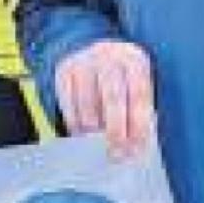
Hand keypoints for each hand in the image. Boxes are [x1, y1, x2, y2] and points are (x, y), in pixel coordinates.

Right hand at [53, 40, 155, 155]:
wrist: (92, 48)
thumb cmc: (122, 78)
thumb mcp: (136, 84)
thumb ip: (138, 110)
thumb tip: (135, 145)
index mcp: (135, 61)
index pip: (139, 95)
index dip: (138, 125)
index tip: (136, 149)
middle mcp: (109, 56)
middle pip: (113, 98)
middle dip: (116, 131)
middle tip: (116, 154)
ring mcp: (84, 62)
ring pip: (88, 104)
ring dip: (94, 131)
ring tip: (99, 147)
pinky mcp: (64, 71)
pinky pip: (68, 104)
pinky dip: (76, 124)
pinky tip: (83, 135)